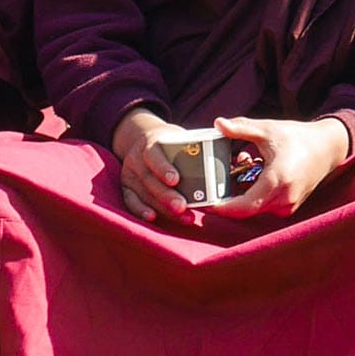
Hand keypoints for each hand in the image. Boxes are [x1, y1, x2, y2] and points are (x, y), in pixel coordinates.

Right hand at [109, 107, 186, 224]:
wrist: (143, 140)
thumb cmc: (170, 142)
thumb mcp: (180, 137)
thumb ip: (197, 147)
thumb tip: (229, 157)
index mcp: (150, 143)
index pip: (153, 155)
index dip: (163, 168)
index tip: (176, 179)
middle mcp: (136, 159)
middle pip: (149, 179)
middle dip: (166, 195)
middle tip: (183, 206)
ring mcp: (129, 174)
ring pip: (143, 193)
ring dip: (162, 208)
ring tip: (183, 217)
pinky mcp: (125, 187)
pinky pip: (130, 201)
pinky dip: (140, 210)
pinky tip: (153, 218)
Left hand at [209, 116, 350, 219]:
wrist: (328, 148)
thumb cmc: (299, 138)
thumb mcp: (268, 129)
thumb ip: (241, 128)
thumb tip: (218, 123)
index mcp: (277, 181)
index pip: (243, 207)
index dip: (222, 208)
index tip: (205, 202)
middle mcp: (284, 198)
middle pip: (245, 208)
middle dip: (228, 196)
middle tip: (214, 181)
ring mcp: (288, 205)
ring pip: (254, 207)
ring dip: (242, 192)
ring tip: (243, 166)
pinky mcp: (289, 207)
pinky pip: (264, 205)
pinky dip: (254, 193)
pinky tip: (255, 172)